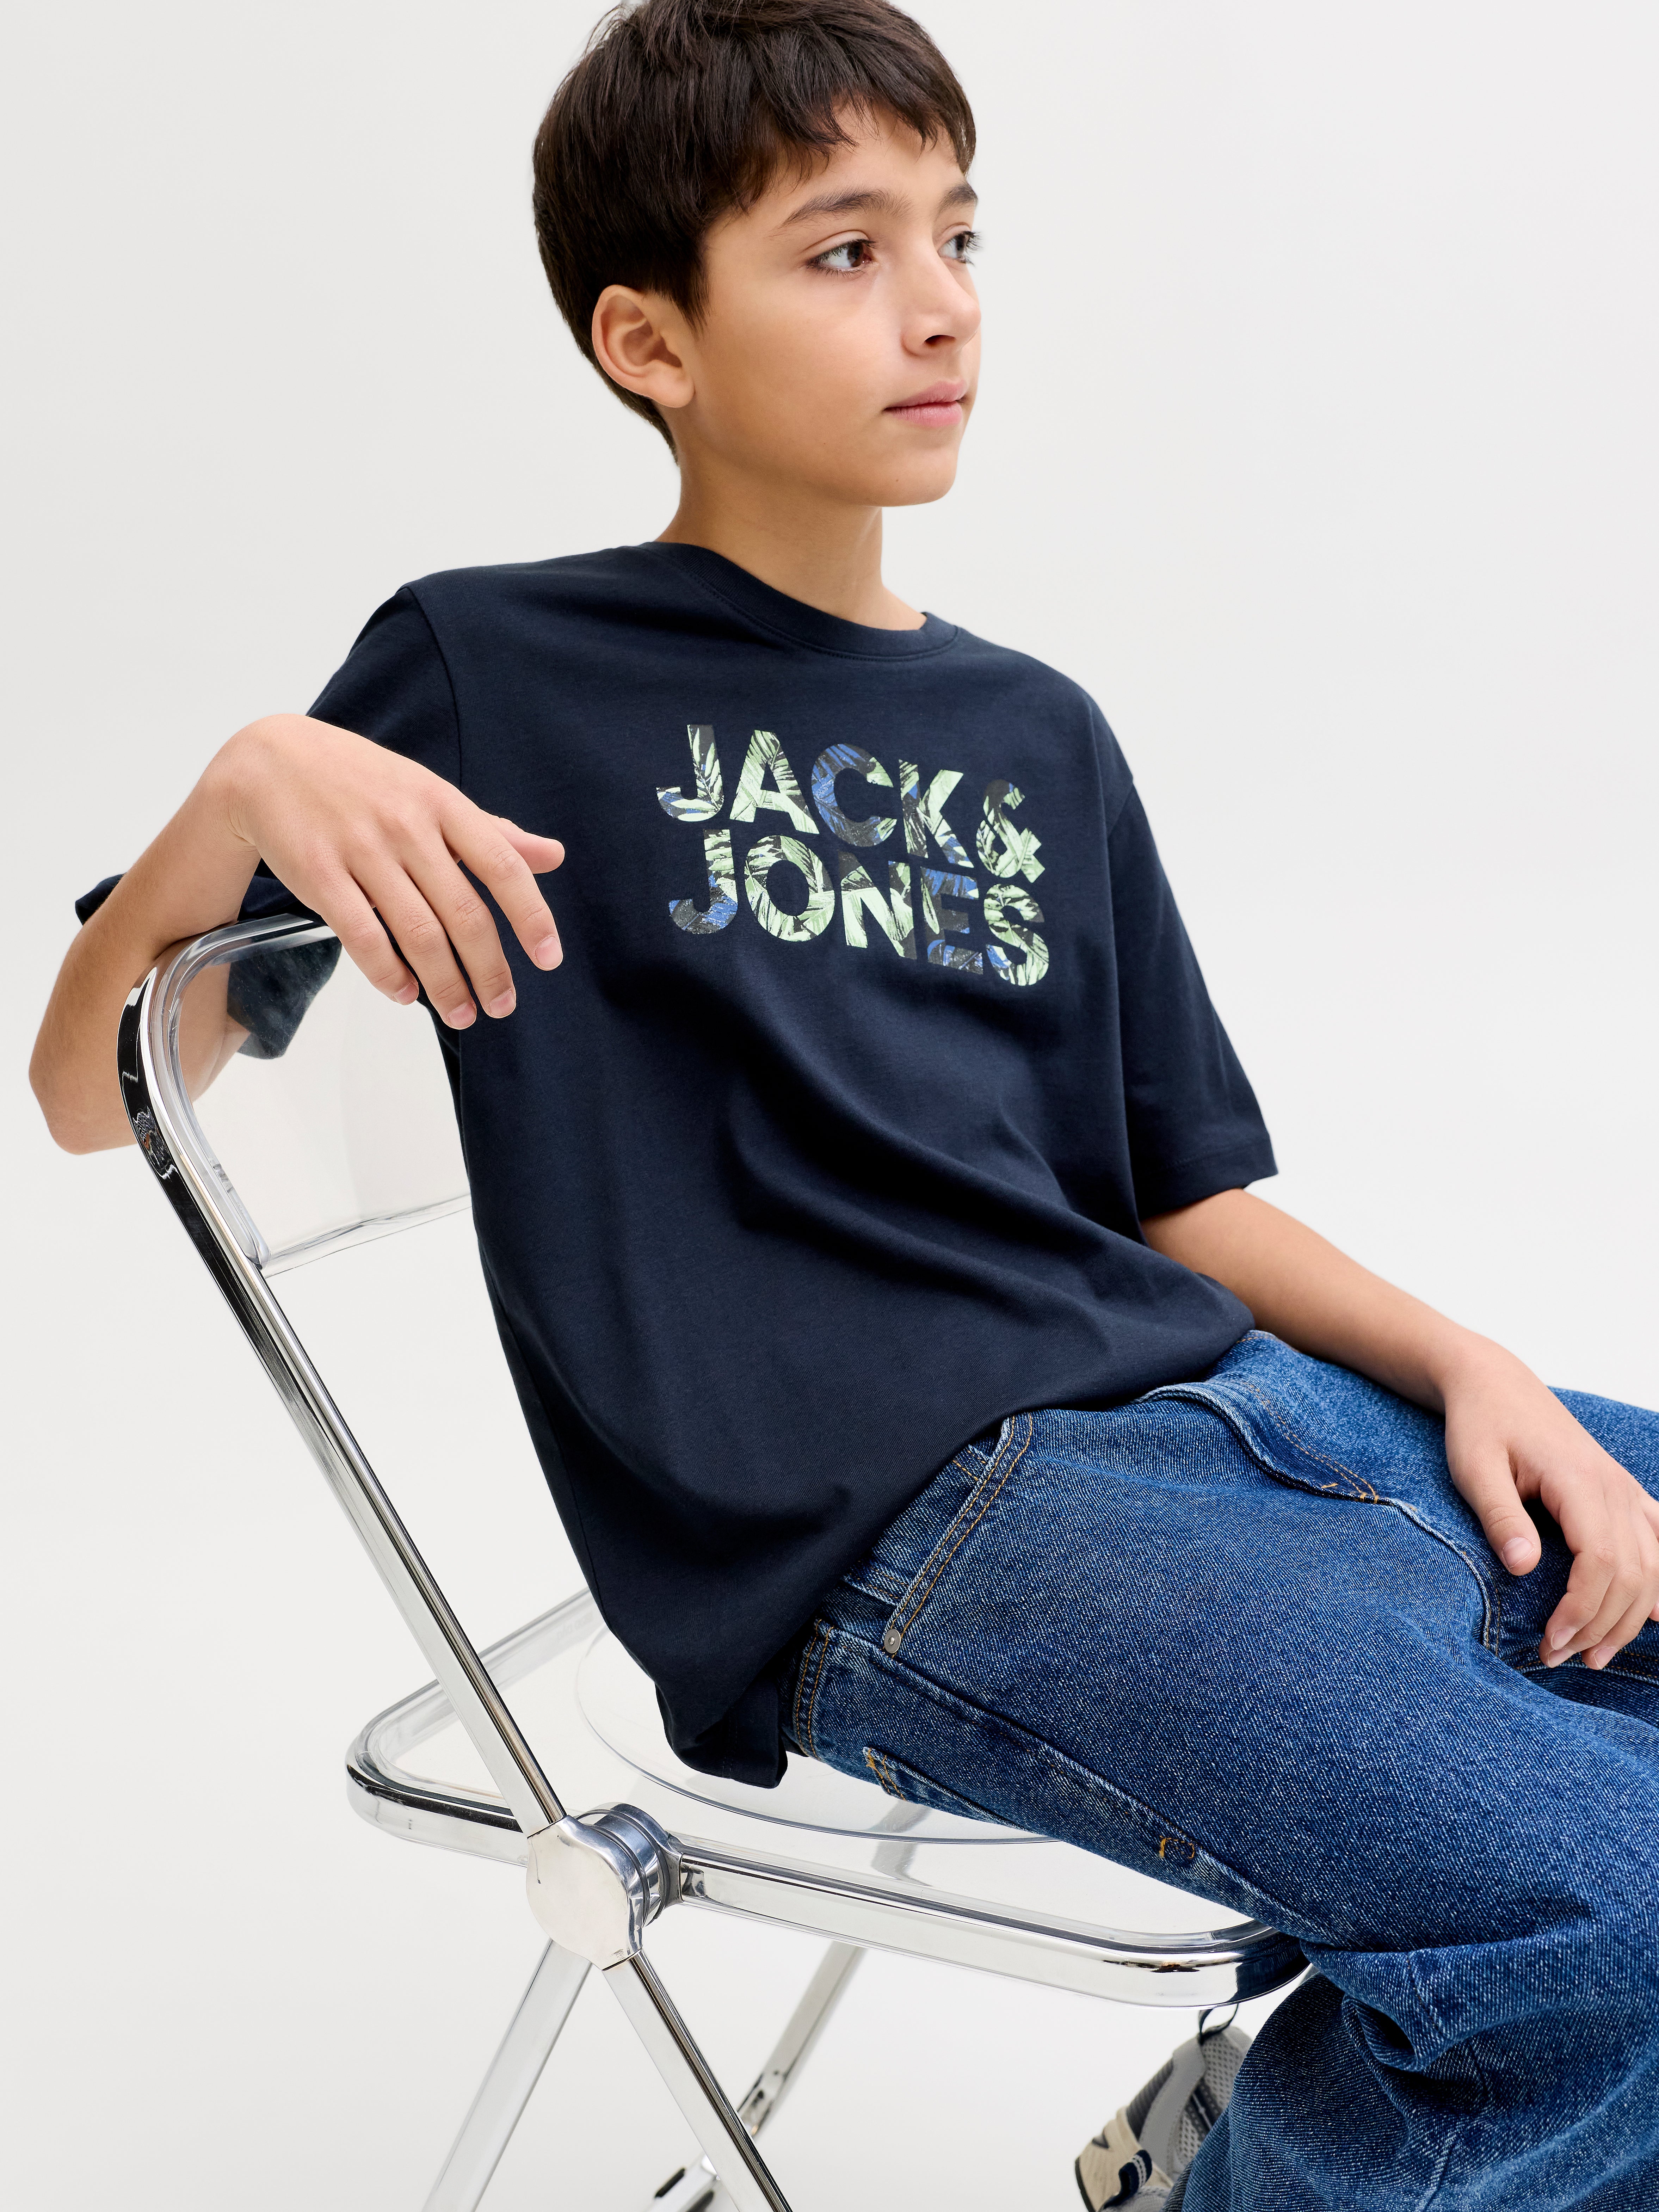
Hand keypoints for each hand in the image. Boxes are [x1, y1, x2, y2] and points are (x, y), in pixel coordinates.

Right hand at [210, 713, 563, 1027]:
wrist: (272, 762)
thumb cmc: (364, 783)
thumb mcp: (431, 794)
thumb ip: (492, 832)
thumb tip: (553, 855)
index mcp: (443, 804)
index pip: (503, 866)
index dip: (531, 917)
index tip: (549, 959)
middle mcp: (407, 826)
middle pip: (463, 913)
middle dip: (489, 970)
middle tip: (502, 1005)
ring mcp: (362, 850)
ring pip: (417, 933)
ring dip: (445, 984)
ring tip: (462, 1015)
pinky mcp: (319, 874)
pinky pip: (362, 936)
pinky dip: (387, 974)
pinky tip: (405, 994)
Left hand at [1439, 1337, 1658, 1668]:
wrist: (1495, 1385)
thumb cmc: (1480, 1424)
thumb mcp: (1474, 1467)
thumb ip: (1500, 1516)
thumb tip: (1523, 1568)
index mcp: (1580, 1480)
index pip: (1601, 1562)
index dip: (1582, 1610)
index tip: (1550, 1642)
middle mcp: (1614, 1487)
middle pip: (1633, 1574)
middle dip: (1602, 1626)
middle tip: (1559, 1658)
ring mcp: (1625, 1489)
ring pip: (1653, 1567)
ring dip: (1629, 1617)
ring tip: (1592, 1654)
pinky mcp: (1624, 1493)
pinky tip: (1653, 1615)